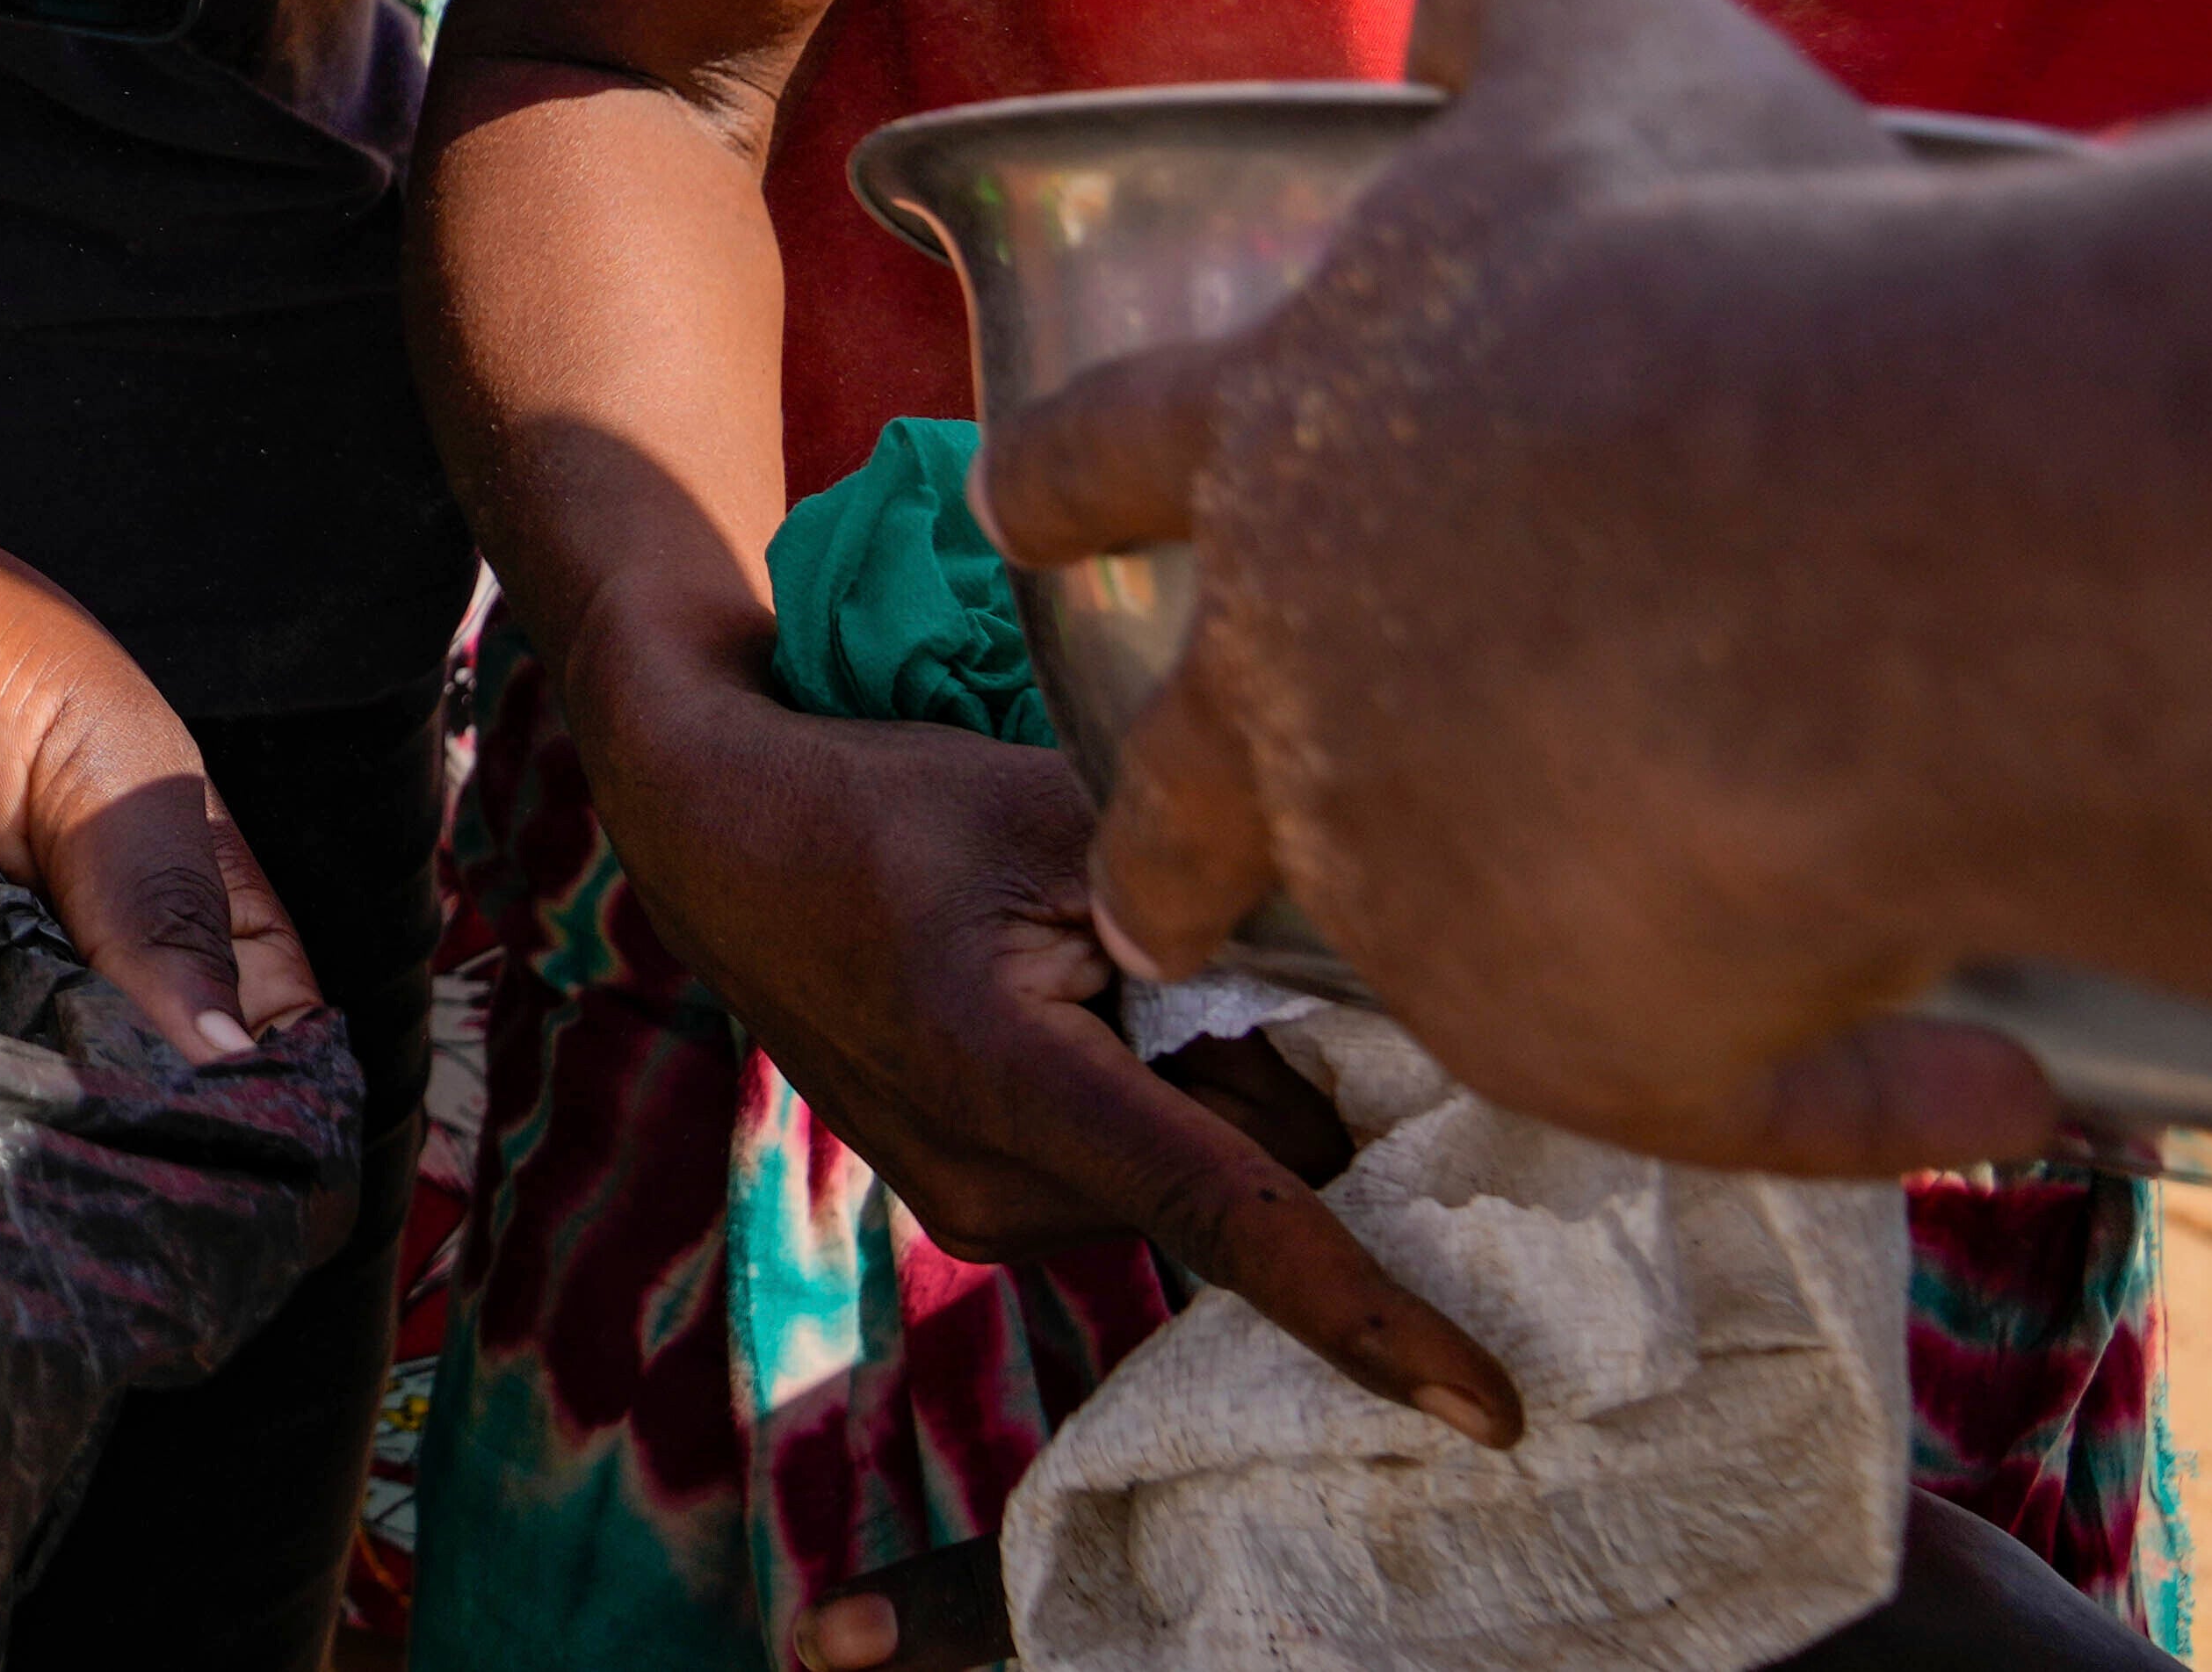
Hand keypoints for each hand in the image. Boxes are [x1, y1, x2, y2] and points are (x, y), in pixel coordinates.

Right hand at [581, 658, 1523, 1442]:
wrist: (721, 839)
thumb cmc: (887, 803)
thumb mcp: (1055, 815)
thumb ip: (1213, 905)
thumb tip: (1379, 998)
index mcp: (1008, 1078)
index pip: (1229, 1213)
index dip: (1370, 1313)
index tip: (1490, 1409)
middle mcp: (998, 1186)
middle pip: (1255, 1179)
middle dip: (1286, 1089)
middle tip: (1214, 957)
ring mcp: (984, 1216)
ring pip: (1205, 1185)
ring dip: (1216, 1092)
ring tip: (1103, 967)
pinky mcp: (981, 1214)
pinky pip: (1144, 1182)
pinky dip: (1161, 1106)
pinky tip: (1076, 1008)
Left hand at [976, 0, 2069, 1177]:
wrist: (1848, 522)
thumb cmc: (1728, 269)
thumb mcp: (1615, 62)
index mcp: (1293, 444)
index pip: (1117, 453)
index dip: (1067, 479)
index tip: (1005, 499)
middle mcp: (1308, 679)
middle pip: (1191, 778)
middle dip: (1166, 832)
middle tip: (1143, 884)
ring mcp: (1425, 876)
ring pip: (1426, 954)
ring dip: (1513, 964)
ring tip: (1578, 990)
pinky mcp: (1587, 1034)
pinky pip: (1730, 1090)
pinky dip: (1849, 1084)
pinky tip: (1970, 1066)